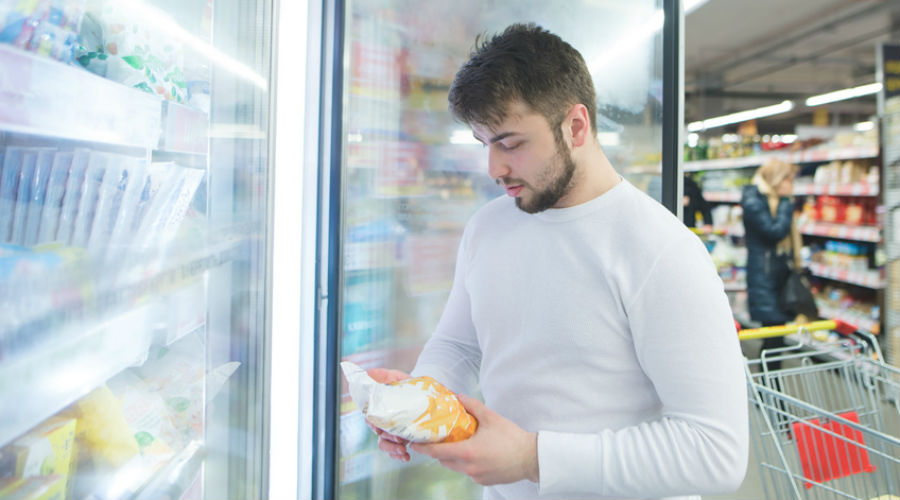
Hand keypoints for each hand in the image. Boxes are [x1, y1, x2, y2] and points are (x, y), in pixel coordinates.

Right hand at [365, 368, 411, 461]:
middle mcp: (384, 420)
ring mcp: (393, 431)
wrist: (431, 396)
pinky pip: (395, 452)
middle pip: (377, 432)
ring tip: (402, 448)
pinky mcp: (403, 440)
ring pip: (384, 444)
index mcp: (381, 407)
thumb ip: (384, 376)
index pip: (369, 416)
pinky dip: (398, 456)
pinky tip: (406, 456)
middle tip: (397, 437)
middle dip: (386, 436)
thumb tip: (368, 372)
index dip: (372, 422)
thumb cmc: (412, 387)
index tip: (378, 426)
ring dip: (391, 448)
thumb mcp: (400, 379)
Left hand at [410, 394, 538, 485]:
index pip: (437, 452)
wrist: (531, 458)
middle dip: (438, 451)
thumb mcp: (491, 418)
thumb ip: (473, 406)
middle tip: (436, 439)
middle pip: (444, 461)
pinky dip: (466, 463)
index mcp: (467, 452)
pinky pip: (468, 472)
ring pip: (455, 467)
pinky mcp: (483, 481)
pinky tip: (475, 452)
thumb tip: (459, 396)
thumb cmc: (511, 437)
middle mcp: (468, 467)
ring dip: (452, 457)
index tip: (414, 443)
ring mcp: (476, 476)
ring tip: (457, 443)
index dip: (423, 448)